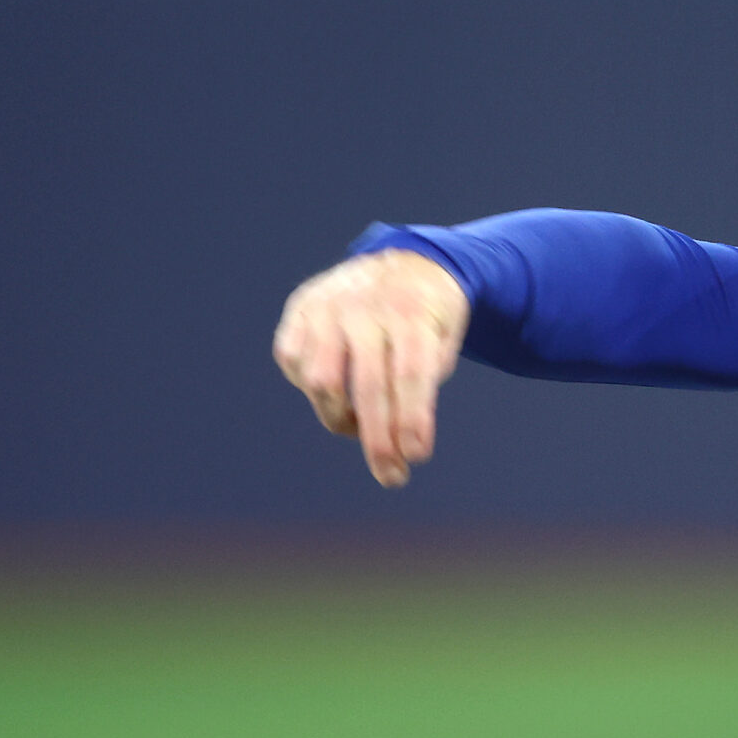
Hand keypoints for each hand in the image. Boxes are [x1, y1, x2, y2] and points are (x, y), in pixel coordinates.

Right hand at [272, 248, 470, 486]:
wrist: (402, 261)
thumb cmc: (427, 315)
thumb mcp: (446, 335)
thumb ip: (428, 375)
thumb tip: (403, 434)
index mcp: (411, 311)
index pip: (411, 374)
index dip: (412, 419)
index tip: (416, 457)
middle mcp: (366, 307)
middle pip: (367, 385)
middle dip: (379, 439)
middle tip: (392, 477)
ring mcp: (328, 306)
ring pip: (321, 379)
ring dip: (339, 417)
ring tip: (361, 426)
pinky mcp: (300, 309)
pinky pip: (292, 360)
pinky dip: (308, 387)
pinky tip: (334, 391)